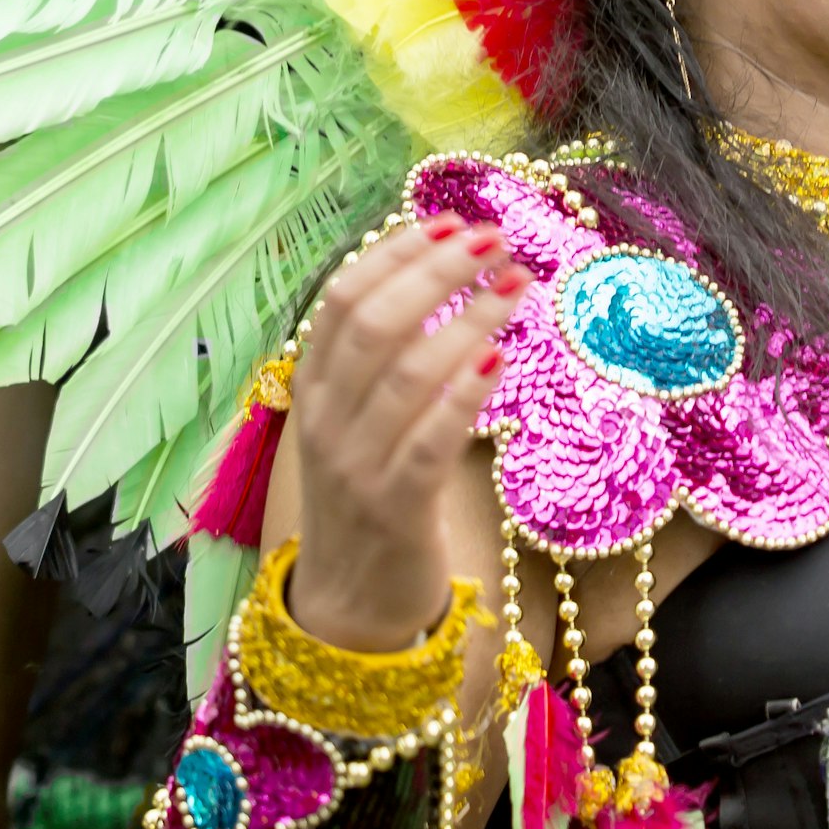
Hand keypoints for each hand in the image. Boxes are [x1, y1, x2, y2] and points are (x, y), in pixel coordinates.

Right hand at [280, 215, 527, 653]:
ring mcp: (356, 465)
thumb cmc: (367, 497)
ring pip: (409, 373)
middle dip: (438, 271)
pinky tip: (500, 358)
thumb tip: (437, 274)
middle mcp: (325, 420)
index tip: (451, 222)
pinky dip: (465, 393)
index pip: (343, 298)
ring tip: (516, 286)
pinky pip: (431, 439)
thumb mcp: (354, 423)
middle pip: (375, 322)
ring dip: (468, 318)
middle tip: (497, 241)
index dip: (398, 252)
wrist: (350, 606)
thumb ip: (380, 361)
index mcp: (312, 389)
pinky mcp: (395, 508)